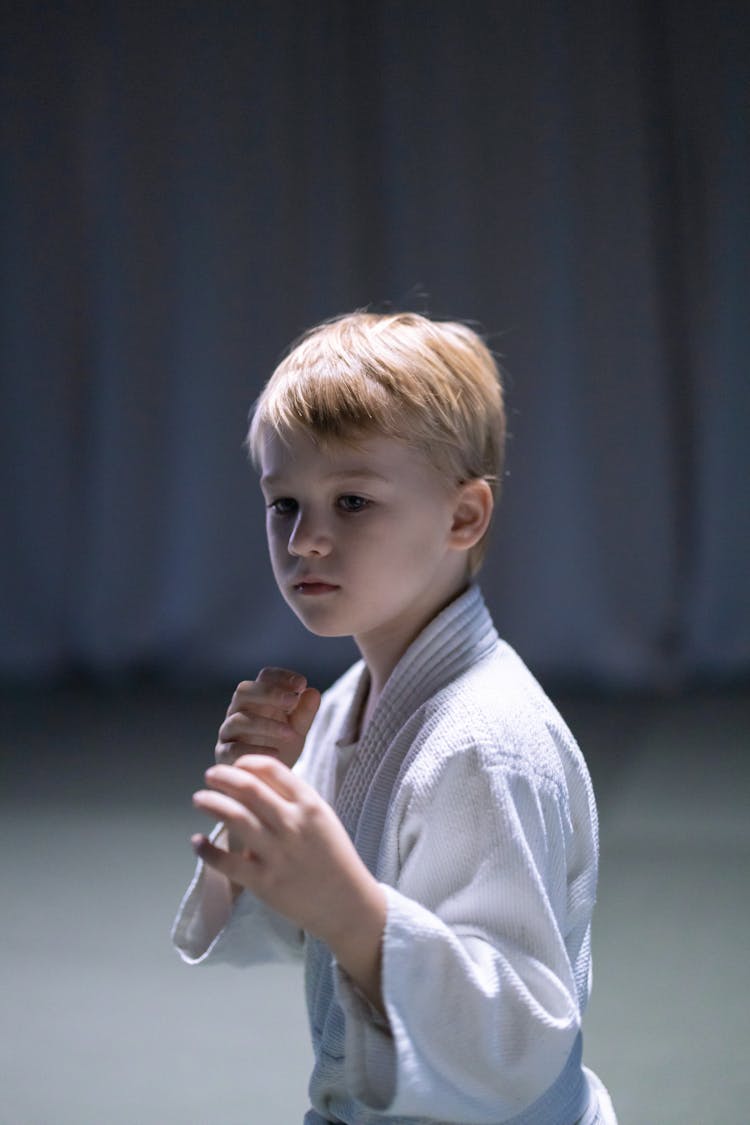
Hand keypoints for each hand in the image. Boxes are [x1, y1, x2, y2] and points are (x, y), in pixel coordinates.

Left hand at [192, 755, 386, 1009]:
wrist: (347, 905)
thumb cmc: (334, 858)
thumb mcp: (323, 819)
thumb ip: (295, 800)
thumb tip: (257, 782)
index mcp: (310, 805)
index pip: (272, 769)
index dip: (247, 763)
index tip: (236, 766)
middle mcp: (292, 824)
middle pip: (248, 788)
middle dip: (223, 777)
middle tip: (210, 776)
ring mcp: (277, 853)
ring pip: (234, 817)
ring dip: (211, 803)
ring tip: (199, 798)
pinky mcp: (264, 882)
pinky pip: (226, 861)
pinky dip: (206, 850)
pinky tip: (197, 842)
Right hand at [216, 667, 320, 769]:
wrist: (265, 778)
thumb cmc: (280, 747)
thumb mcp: (297, 730)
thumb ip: (305, 713)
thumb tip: (313, 692)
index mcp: (257, 699)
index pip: (264, 677)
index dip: (281, 677)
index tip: (301, 683)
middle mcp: (239, 710)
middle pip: (244, 690)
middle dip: (269, 693)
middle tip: (292, 701)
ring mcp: (229, 732)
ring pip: (239, 719)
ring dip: (267, 724)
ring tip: (290, 733)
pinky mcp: (223, 755)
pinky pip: (233, 748)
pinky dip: (254, 749)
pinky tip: (275, 753)